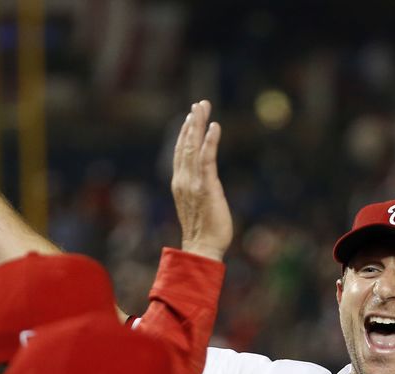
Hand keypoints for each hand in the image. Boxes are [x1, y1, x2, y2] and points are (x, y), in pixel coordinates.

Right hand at [171, 100, 231, 260]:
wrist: (202, 248)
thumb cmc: (205, 231)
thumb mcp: (199, 205)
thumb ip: (199, 190)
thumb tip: (206, 183)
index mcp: (180, 183)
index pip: (181, 153)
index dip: (185, 133)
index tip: (190, 117)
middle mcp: (183, 180)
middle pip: (185, 144)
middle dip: (192, 122)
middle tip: (199, 103)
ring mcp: (193, 182)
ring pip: (193, 147)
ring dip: (198, 125)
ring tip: (202, 107)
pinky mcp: (206, 186)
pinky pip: (207, 159)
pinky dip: (210, 141)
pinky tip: (214, 127)